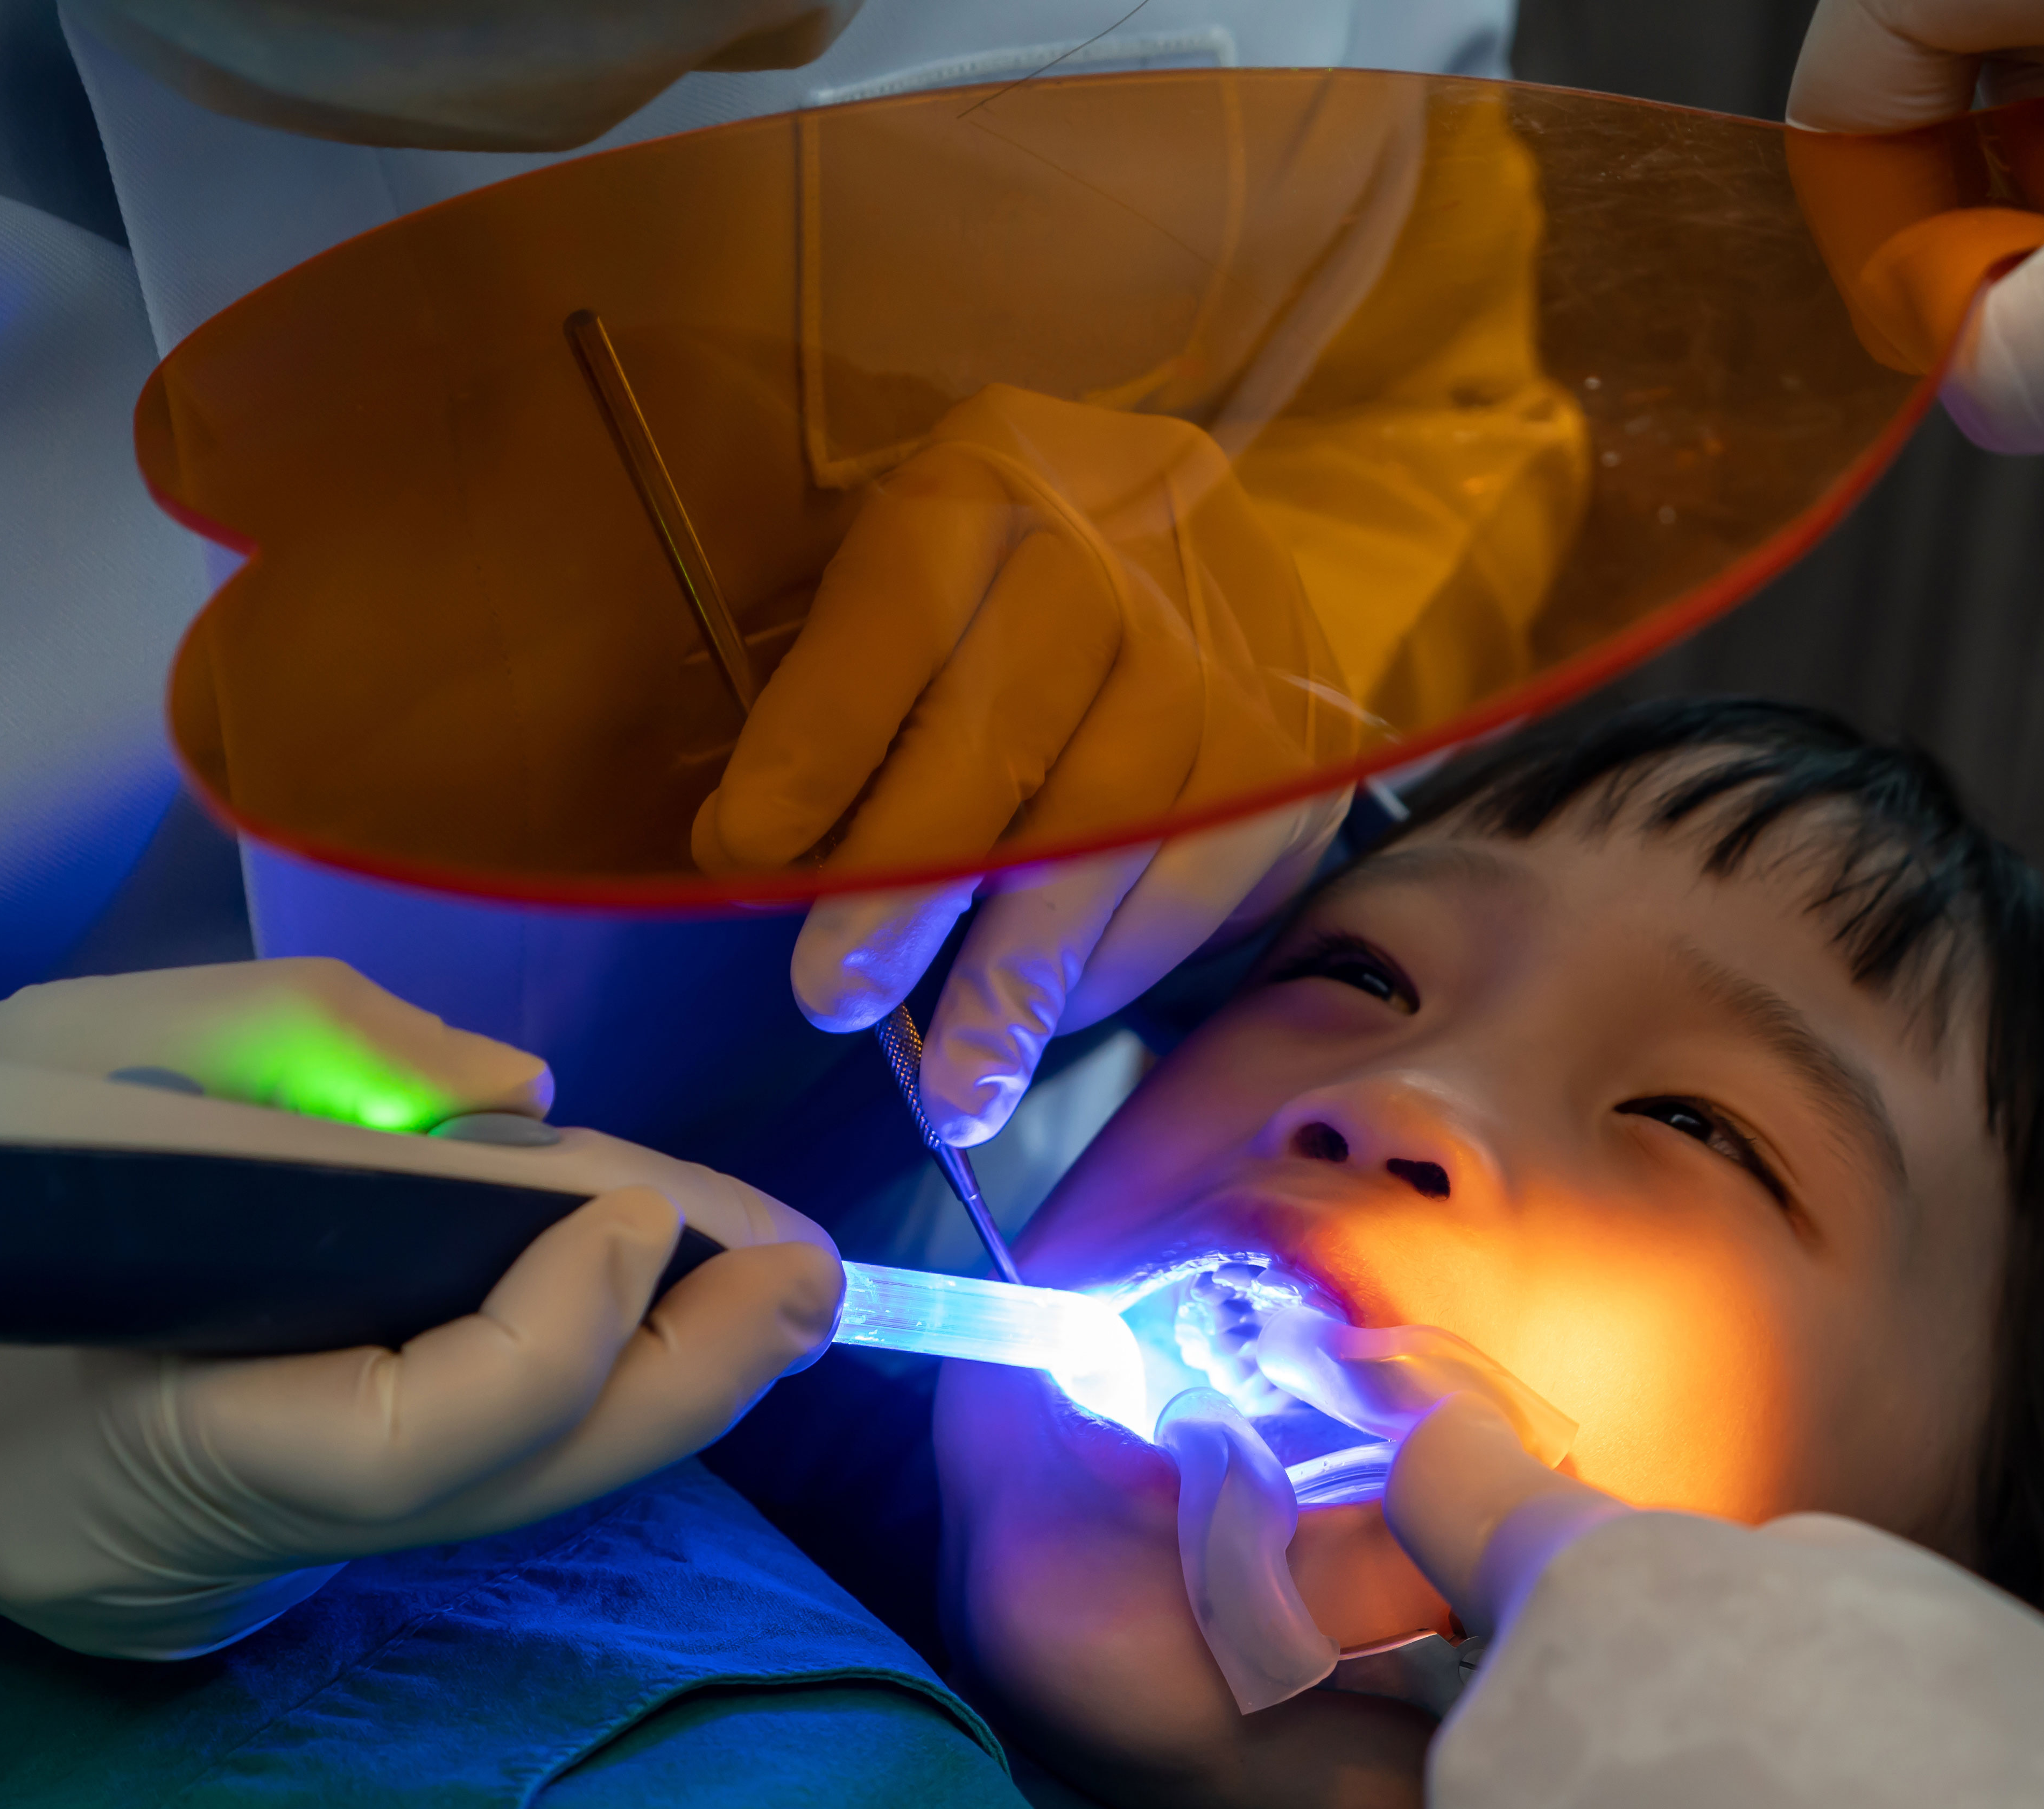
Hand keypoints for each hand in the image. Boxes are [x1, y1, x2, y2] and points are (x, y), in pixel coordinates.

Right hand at [0, 962, 839, 1655]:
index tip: (634, 1204)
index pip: (407, 1440)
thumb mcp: (49, 1052)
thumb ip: (296, 1050)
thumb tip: (529, 1097)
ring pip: (484, 1510)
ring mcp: (210, 1602)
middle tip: (811, 1269)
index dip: (556, 1328)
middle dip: (680, 1377)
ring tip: (759, 1281)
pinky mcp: (227, 1595)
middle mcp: (186, 1566)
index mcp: (118, 1447)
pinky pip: (424, 1502)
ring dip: (634, 1387)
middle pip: (495, 1499)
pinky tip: (620, 1321)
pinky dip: (534, 1404)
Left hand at [697, 385, 1359, 1143]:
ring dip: (1020, 977)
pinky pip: (1201, 884)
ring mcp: (1226, 658)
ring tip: (953, 1088)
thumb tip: (754, 853)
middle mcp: (1122, 557)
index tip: (746, 855)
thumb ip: (835, 690)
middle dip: (908, 886)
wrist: (1210, 547)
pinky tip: (1052, 1022)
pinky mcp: (1297, 756)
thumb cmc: (1012, 585)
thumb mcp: (910, 577)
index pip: (898, 613)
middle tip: (833, 996)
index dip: (822, 738)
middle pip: (1006, 737)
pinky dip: (1117, 968)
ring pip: (1112, 834)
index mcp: (992, 485)